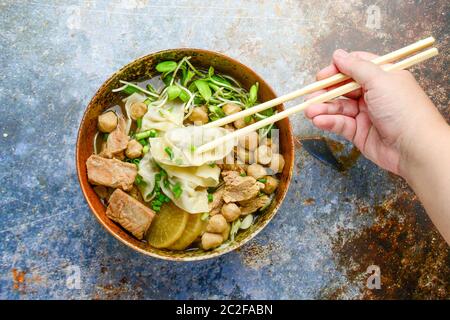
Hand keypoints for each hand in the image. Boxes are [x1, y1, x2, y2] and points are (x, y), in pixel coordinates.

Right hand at [304, 49, 444, 176]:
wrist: (414, 147)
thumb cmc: (403, 109)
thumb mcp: (379, 80)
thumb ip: (355, 67)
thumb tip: (338, 54)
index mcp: (382, 77)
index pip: (355, 67)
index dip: (337, 69)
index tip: (323, 75)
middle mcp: (374, 94)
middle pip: (343, 88)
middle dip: (325, 91)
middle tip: (310, 95)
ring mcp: (365, 114)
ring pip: (338, 107)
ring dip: (322, 108)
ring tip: (309, 111)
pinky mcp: (359, 132)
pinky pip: (340, 123)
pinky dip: (328, 121)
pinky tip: (318, 120)